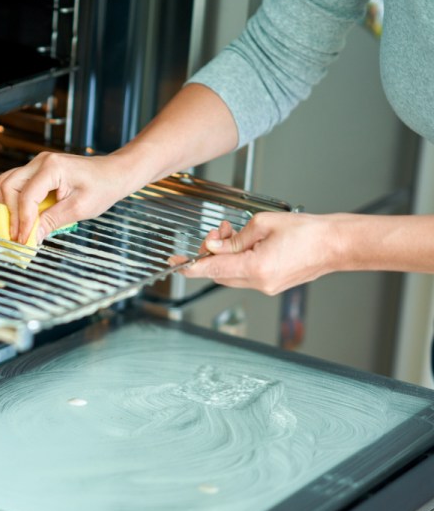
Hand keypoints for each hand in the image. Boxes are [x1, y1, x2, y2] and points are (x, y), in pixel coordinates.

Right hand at [0, 151, 131, 242]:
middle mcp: (40, 162)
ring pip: (7, 183)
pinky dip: (15, 202)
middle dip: (9, 212)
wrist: (113, 174)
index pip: (27, 196)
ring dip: (7, 206)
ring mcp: (37, 164)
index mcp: (52, 168)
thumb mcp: (79, 209)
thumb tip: (31, 238)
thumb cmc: (102, 188)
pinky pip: (17, 185)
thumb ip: (52, 221)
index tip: (23, 240)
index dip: (22, 221)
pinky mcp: (37, 171)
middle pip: (8, 185)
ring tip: (15, 227)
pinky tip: (22, 217)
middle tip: (15, 235)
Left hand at [169, 213, 338, 294]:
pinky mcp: (272, 285)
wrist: (335, 244)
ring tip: (235, 234)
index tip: (175, 264)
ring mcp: (266, 287)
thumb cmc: (307, 232)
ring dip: (225, 256)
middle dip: (211, 252)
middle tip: (219, 233)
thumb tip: (214, 245)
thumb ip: (234, 238)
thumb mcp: (262, 224)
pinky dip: (238, 261)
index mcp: (256, 268)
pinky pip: (244, 276)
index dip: (190, 266)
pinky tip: (246, 245)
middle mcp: (260, 283)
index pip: (212, 269)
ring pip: (230, 275)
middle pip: (218, 272)